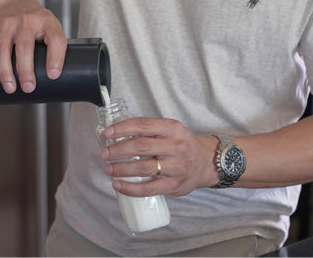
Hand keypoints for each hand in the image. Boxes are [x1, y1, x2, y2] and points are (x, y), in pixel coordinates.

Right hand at [0, 0, 66, 93]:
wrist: (13, 2)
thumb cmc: (36, 22)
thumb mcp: (51, 27)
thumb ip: (54, 48)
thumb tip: (53, 79)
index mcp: (47, 21)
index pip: (55, 39)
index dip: (55, 58)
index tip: (53, 75)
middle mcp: (26, 20)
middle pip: (24, 46)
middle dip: (26, 70)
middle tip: (28, 87)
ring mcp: (6, 23)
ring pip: (3, 49)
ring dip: (5, 72)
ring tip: (10, 88)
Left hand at [100, 117, 219, 196]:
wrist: (207, 162)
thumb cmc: (183, 144)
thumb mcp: (172, 129)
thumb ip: (150, 130)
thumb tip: (118, 134)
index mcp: (173, 128)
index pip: (143, 125)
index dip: (123, 128)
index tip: (107, 133)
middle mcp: (176, 146)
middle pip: (141, 146)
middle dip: (118, 150)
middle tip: (105, 153)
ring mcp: (176, 167)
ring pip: (143, 168)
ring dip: (121, 169)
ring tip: (108, 169)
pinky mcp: (174, 185)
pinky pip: (149, 188)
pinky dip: (130, 188)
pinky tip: (118, 185)